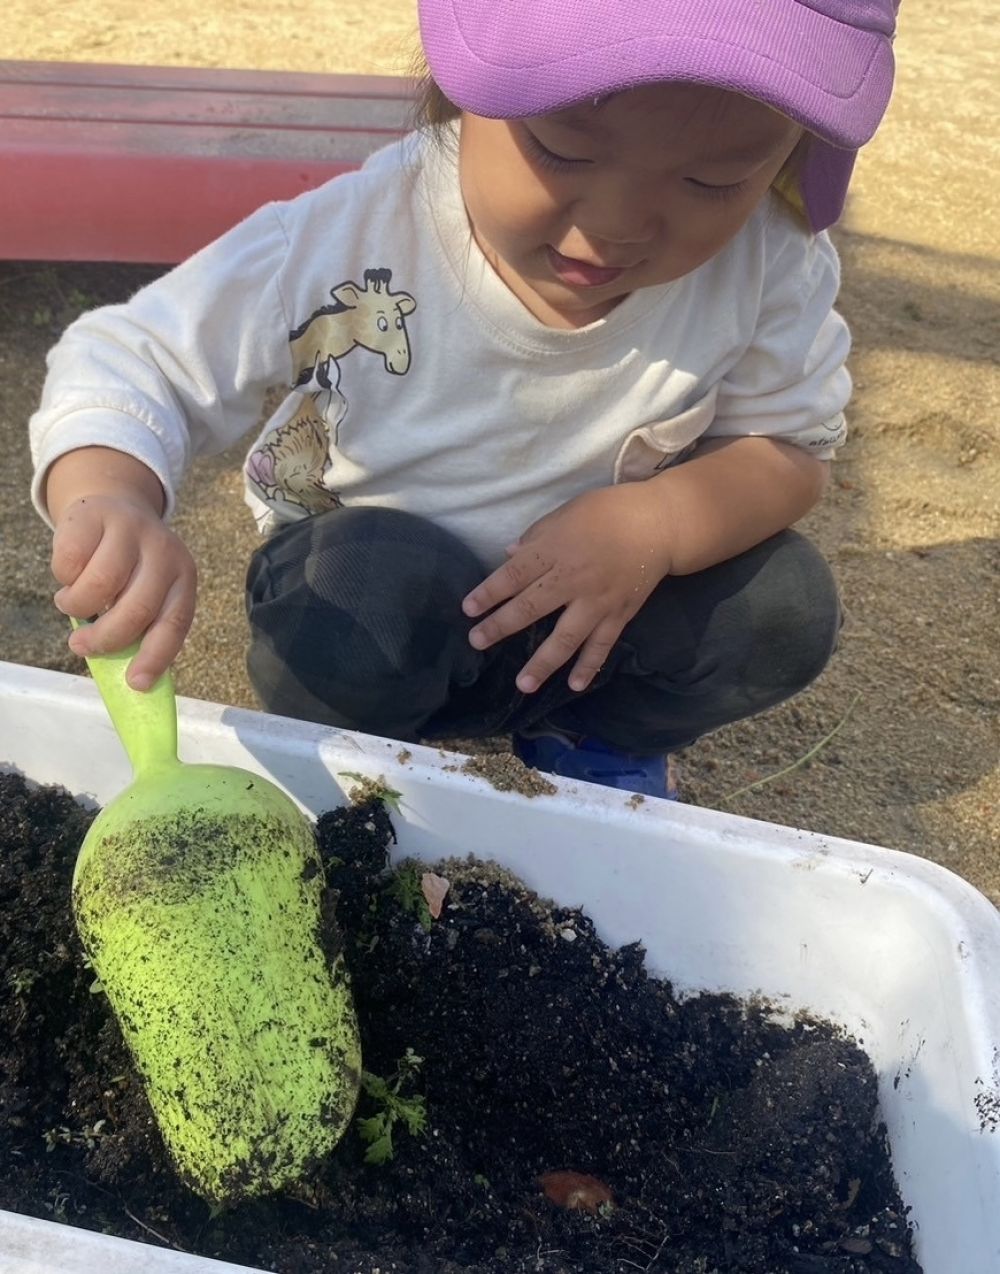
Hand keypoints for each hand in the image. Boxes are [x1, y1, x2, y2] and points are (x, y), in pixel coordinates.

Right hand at [51, 493, 196, 689]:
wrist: (113, 509)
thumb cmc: (129, 568)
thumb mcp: (146, 593)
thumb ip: (142, 626)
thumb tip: (131, 678)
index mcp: (184, 577)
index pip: (174, 622)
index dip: (156, 656)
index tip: (136, 683)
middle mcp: (164, 551)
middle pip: (138, 607)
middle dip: (106, 637)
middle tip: (81, 646)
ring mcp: (131, 529)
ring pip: (102, 584)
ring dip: (78, 605)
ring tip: (72, 606)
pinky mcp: (95, 515)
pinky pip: (72, 560)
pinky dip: (64, 578)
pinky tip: (69, 576)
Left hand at [462, 485, 671, 693]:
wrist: (659, 524)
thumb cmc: (607, 512)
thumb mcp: (565, 513)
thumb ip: (536, 537)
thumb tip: (509, 557)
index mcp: (555, 550)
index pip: (513, 575)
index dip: (489, 594)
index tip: (468, 609)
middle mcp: (573, 579)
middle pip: (530, 608)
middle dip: (500, 627)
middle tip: (477, 642)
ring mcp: (597, 602)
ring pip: (565, 638)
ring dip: (543, 663)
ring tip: (523, 684)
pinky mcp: (619, 615)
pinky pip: (601, 645)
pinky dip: (589, 666)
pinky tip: (573, 686)